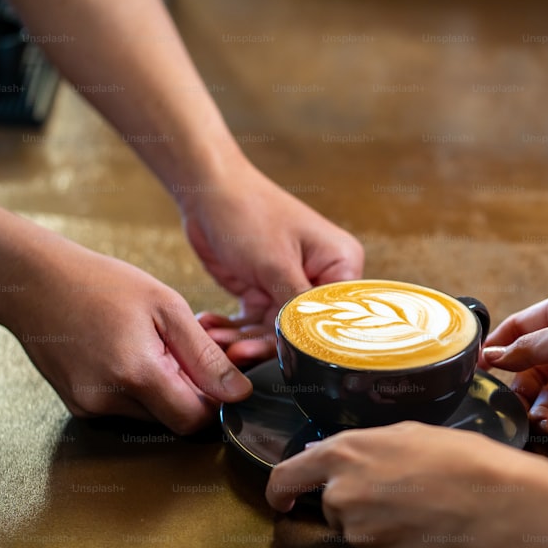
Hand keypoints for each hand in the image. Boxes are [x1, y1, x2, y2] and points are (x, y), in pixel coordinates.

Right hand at [5, 240, 252, 433]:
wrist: (33, 281)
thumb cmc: (100, 284)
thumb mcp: (166, 307)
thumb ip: (205, 355)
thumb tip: (238, 392)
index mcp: (136, 374)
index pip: (194, 420)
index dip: (214, 400)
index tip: (215, 372)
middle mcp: (108, 400)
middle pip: (173, 420)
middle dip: (190, 392)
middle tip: (182, 351)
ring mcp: (89, 407)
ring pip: (152, 416)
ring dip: (164, 390)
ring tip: (153, 347)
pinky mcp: (79, 405)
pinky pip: (125, 409)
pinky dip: (138, 388)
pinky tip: (130, 353)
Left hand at [180, 164, 363, 357]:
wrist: (207, 190)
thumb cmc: (249, 212)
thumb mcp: (275, 262)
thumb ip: (296, 304)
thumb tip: (312, 342)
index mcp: (340, 263)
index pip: (335, 314)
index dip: (310, 339)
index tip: (284, 356)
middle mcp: (320, 277)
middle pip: (301, 326)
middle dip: (265, 342)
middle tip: (237, 354)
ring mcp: (289, 285)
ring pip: (271, 329)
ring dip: (241, 338)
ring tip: (215, 342)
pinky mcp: (262, 291)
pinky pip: (250, 322)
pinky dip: (230, 329)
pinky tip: (210, 328)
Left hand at [266, 422, 535, 547]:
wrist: (493, 500)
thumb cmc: (458, 456)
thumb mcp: (404, 432)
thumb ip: (362, 447)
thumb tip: (338, 459)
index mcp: (343, 454)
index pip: (287, 476)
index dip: (280, 490)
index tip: (283, 498)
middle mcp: (343, 495)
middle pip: (333, 504)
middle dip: (356, 499)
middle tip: (399, 489)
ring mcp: (361, 533)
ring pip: (358, 529)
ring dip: (379, 520)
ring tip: (422, 504)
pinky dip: (398, 541)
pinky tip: (427, 525)